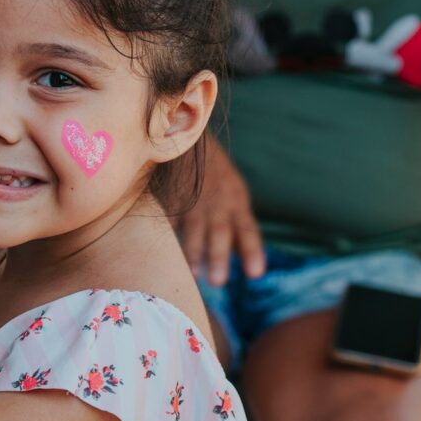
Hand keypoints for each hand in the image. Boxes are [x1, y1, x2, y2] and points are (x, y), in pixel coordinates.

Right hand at [180, 138, 264, 285]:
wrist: (189, 138)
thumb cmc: (215, 174)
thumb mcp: (235, 193)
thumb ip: (239, 225)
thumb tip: (248, 261)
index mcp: (236, 202)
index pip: (248, 229)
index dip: (252, 251)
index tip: (256, 274)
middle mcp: (217, 203)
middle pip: (220, 232)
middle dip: (219, 256)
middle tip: (218, 282)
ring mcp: (193, 200)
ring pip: (193, 227)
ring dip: (193, 252)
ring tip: (194, 274)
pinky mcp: (171, 197)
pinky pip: (169, 218)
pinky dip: (167, 236)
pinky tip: (164, 254)